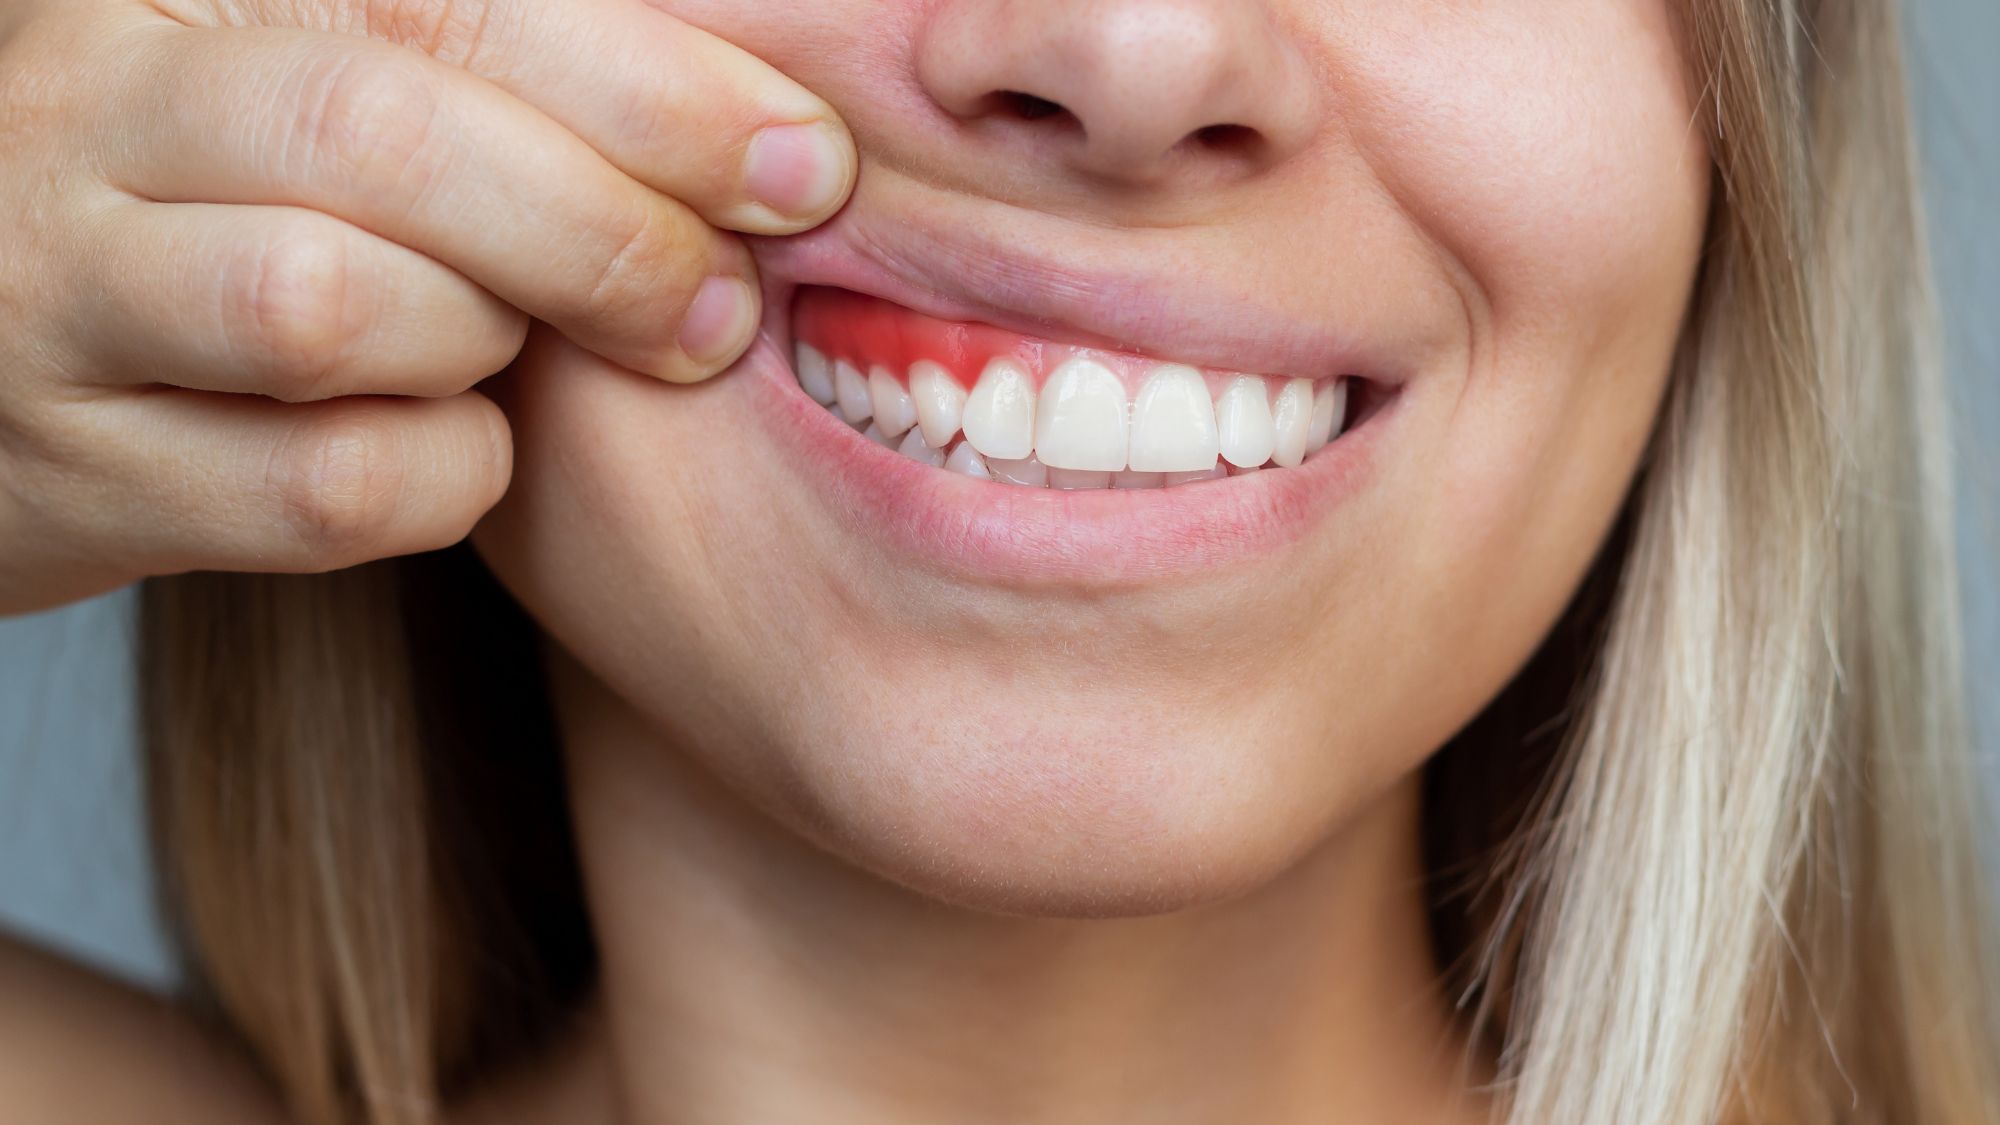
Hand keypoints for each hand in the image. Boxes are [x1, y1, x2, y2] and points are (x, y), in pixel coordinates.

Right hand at [0, 0, 852, 613]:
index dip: (653, 89)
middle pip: (384, 142)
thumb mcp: (345, 92)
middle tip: (716, 308)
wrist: (5, 355)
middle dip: (602, 231)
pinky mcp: (80, 473)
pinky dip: (438, 478)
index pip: (447, 0)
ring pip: (334, 310)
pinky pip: (325, 488)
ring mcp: (62, 298)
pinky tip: (447, 443)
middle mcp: (96, 115)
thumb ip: (510, 77)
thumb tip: (774, 132)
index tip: (804, 165)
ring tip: (511, 350)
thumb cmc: (235, 206)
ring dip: (482, 345)